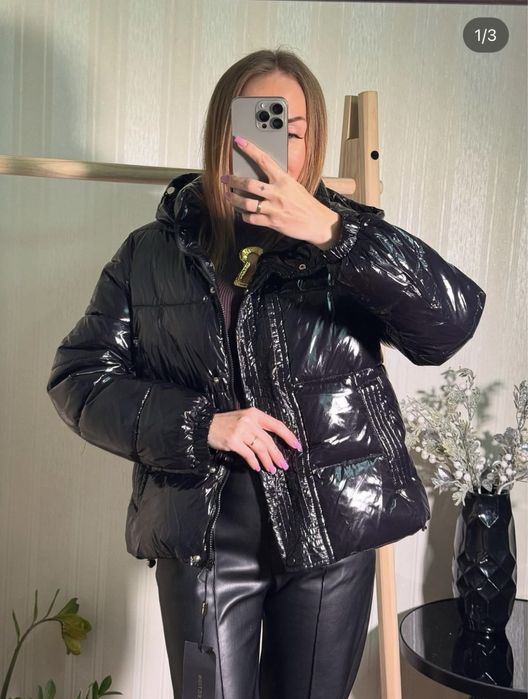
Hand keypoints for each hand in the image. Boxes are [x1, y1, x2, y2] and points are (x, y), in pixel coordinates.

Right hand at [207, 406, 302, 473]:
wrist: (206, 426)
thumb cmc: (226, 424)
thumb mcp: (244, 419)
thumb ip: (258, 428)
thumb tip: (272, 445)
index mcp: (255, 413)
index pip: (276, 424)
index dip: (288, 436)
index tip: (296, 446)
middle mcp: (249, 420)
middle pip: (269, 440)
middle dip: (278, 454)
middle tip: (284, 465)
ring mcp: (241, 430)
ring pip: (260, 448)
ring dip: (268, 461)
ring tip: (272, 469)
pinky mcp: (233, 440)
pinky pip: (248, 454)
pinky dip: (254, 462)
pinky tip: (258, 468)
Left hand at [221, 135, 340, 247]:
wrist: (318, 222)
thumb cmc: (305, 203)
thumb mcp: (294, 186)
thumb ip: (278, 181)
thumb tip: (262, 176)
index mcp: (283, 180)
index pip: (264, 160)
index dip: (249, 149)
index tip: (238, 141)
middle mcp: (277, 193)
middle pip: (249, 184)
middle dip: (233, 180)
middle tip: (224, 178)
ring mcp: (274, 208)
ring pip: (246, 203)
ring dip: (233, 199)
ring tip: (228, 196)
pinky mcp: (272, 222)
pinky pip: (252, 219)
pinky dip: (244, 216)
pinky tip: (242, 213)